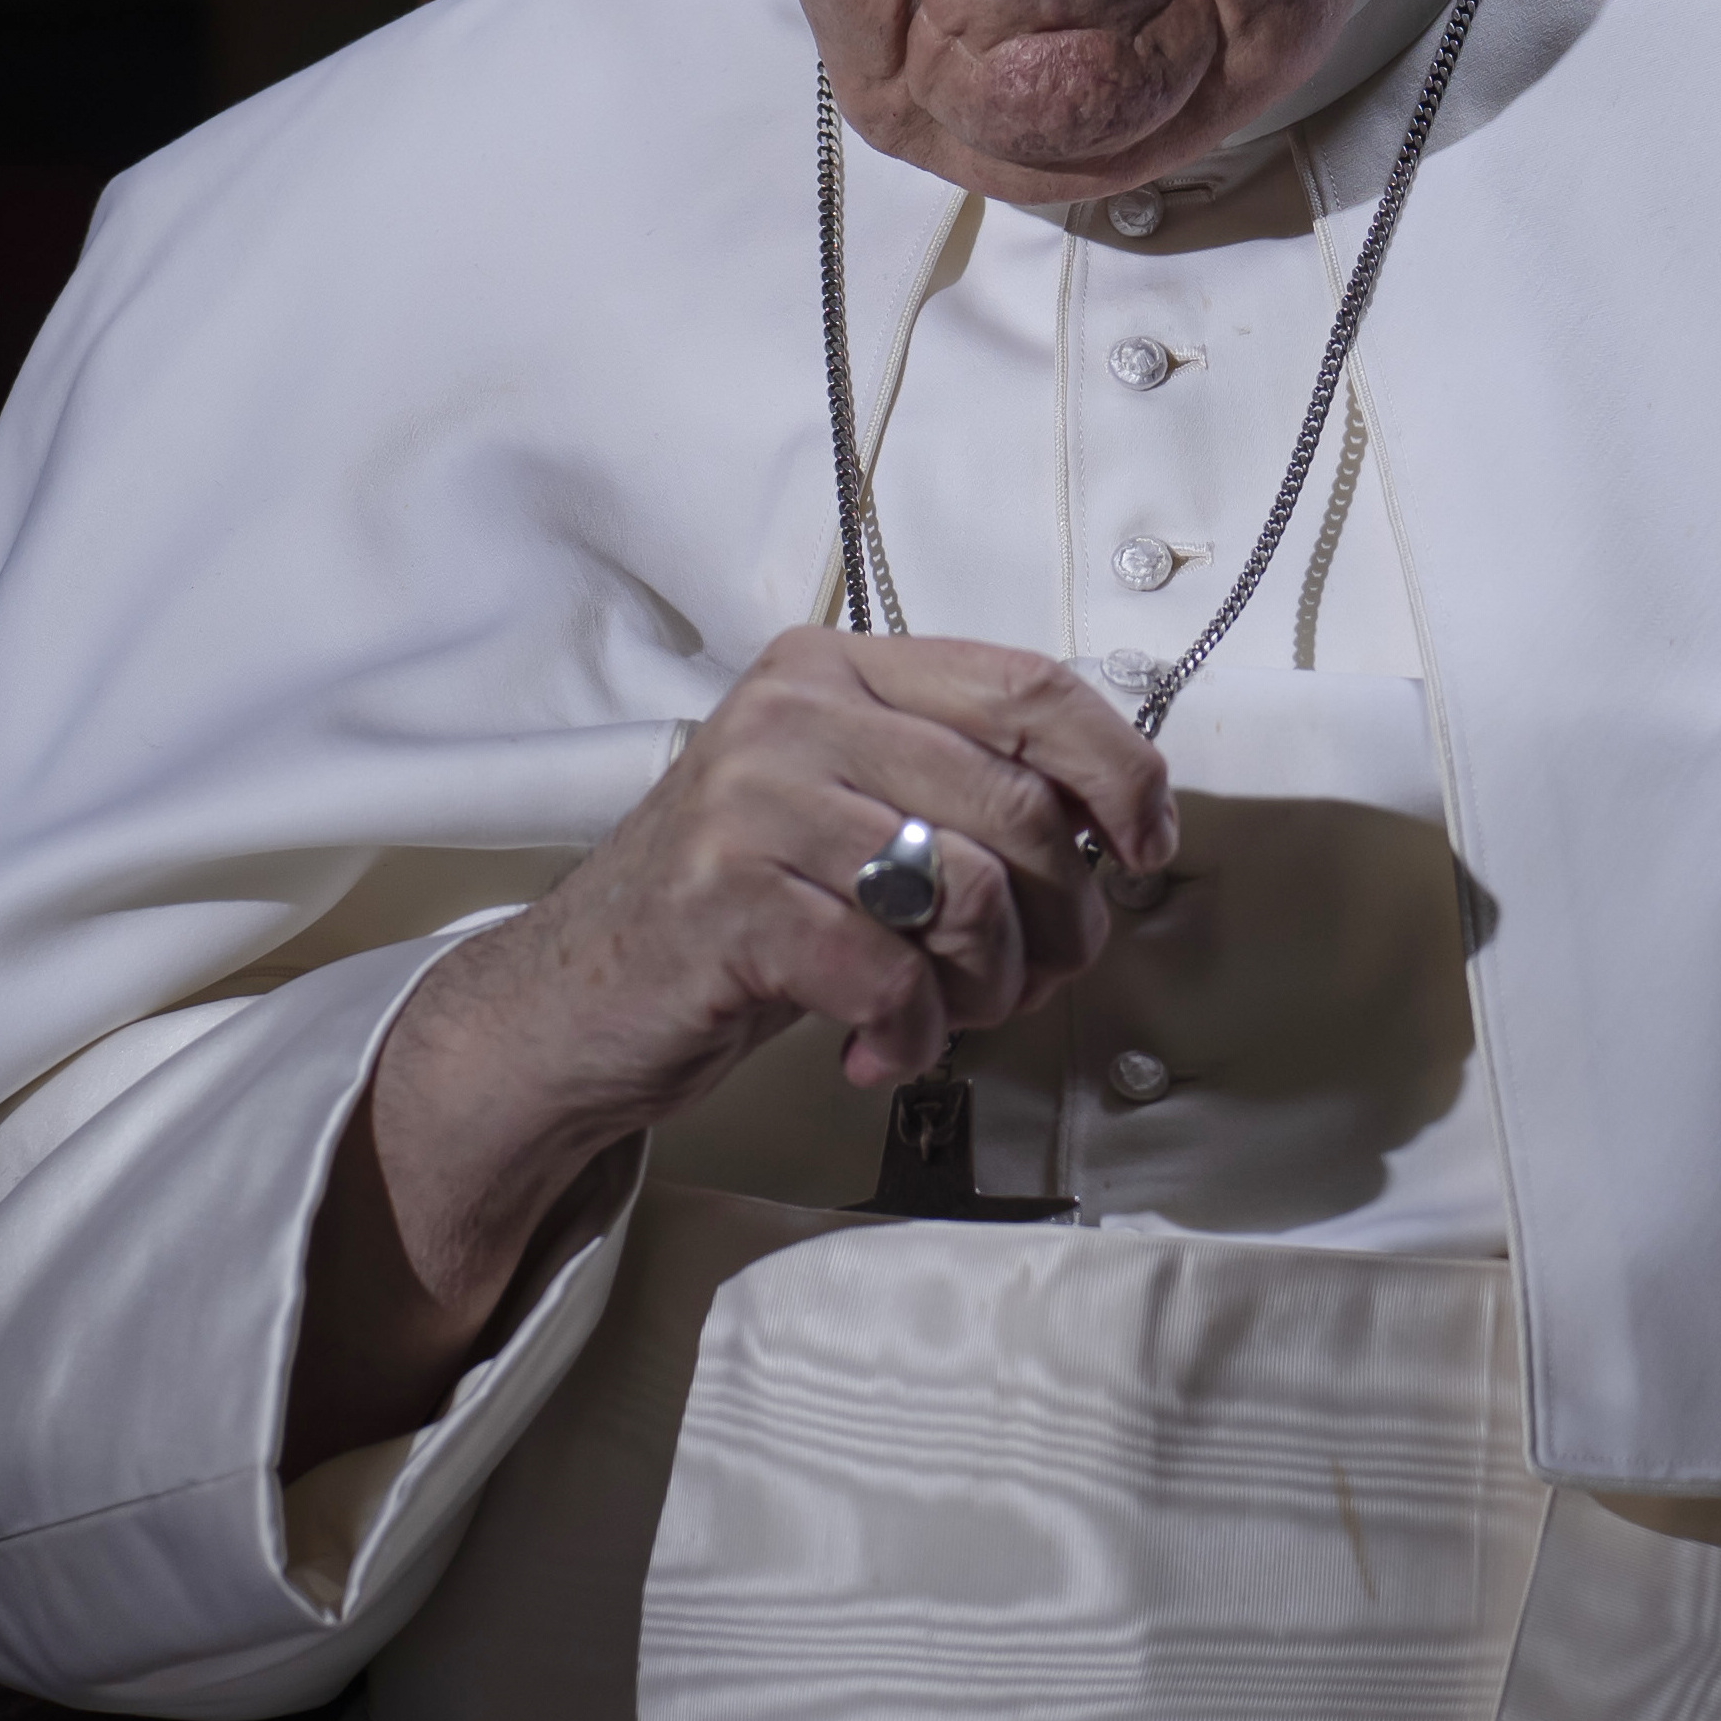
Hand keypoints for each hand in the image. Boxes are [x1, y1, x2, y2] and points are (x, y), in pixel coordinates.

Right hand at [286, 630, 1171, 1459]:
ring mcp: (751, 799)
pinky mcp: (726, 900)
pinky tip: (878, 1051)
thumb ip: (961, 790)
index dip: (1120, 772)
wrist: (574, 1000)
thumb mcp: (848, 814)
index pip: (1031, 685)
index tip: (1146, 851)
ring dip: (987, 986)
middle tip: (1030, 981)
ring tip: (947, 1017)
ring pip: (967, 892)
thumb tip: (1126, 832)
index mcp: (838, 669)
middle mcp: (793, 713)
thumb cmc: (740, 915)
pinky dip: (910, 1034)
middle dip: (1062, 919)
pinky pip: (889, 974)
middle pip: (1020, 807)